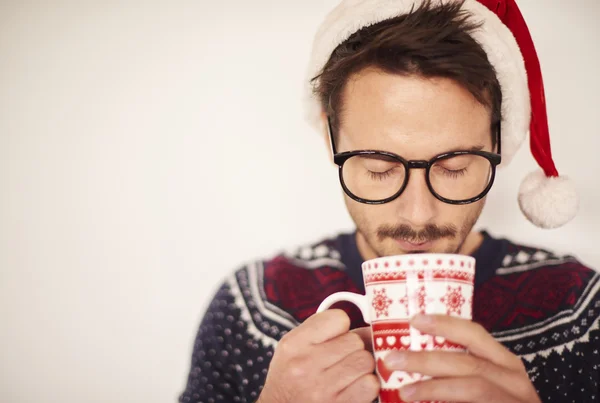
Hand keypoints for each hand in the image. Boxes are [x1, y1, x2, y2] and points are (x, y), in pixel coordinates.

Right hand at [257, 309, 378, 402]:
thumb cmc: (290, 376)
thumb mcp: (294, 347)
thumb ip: (323, 331)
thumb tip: (369, 330)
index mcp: (294, 344)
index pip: (338, 318)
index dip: (342, 327)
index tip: (337, 337)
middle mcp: (305, 364)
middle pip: (355, 341)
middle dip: (353, 348)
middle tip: (342, 359)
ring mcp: (321, 388)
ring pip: (365, 361)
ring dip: (362, 367)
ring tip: (348, 373)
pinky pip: (370, 385)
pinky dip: (367, 385)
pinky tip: (354, 387)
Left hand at [385, 314, 540, 402]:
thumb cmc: (495, 402)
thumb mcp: (487, 382)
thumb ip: (458, 369)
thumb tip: (412, 356)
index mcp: (505, 364)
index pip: (475, 335)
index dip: (446, 325)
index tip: (415, 319)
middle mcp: (514, 381)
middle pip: (468, 364)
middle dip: (427, 360)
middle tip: (392, 359)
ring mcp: (514, 401)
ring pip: (473, 389)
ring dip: (433, 388)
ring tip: (403, 392)